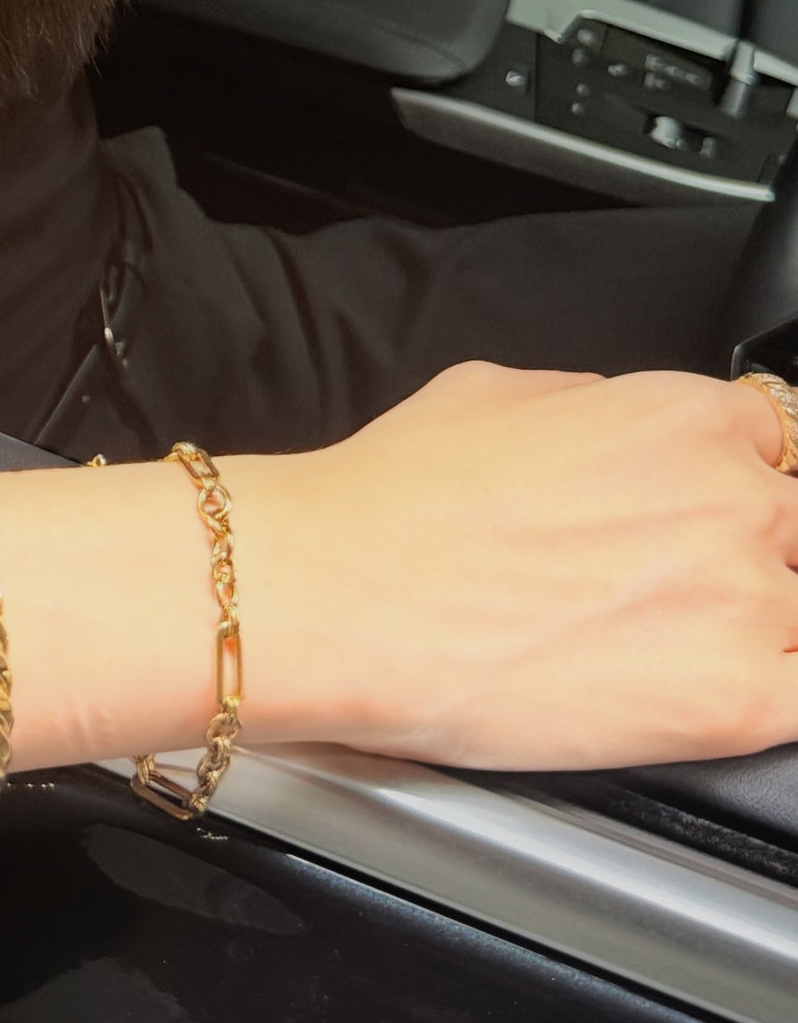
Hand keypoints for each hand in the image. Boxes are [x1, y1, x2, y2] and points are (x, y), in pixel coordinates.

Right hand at [226, 360, 797, 768]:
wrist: (341, 596)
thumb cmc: (394, 500)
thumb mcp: (495, 391)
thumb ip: (593, 404)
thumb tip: (618, 425)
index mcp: (682, 415)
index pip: (776, 444)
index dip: (733, 482)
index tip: (700, 519)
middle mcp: (732, 497)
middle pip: (794, 532)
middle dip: (736, 559)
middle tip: (657, 591)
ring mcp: (742, 601)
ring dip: (747, 633)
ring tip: (653, 651)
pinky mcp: (733, 702)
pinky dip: (764, 698)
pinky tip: (691, 696)